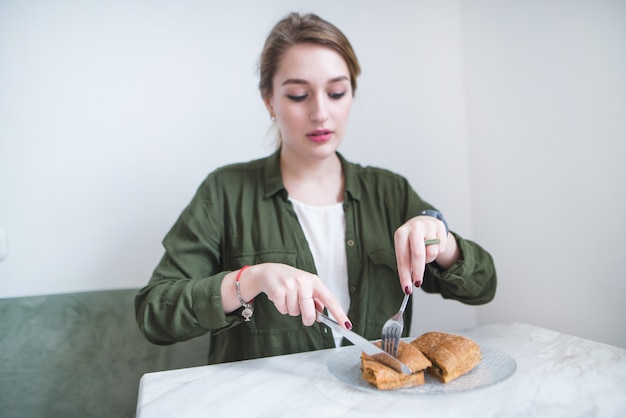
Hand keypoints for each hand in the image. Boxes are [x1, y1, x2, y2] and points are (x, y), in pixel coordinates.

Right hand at [228, 263, 351, 328]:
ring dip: (291, 310)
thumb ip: (316, 300)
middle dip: (307, 319)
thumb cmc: (292, 280)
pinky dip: (282, 308)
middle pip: (309, 313)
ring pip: (294, 313)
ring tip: (288, 298)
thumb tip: (321, 315)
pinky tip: (280, 298)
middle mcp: (304, 283)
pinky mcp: (278, 291)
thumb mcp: (307, 285)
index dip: (339, 314)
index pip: (330, 300)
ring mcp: (290, 286)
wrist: (270, 271)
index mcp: (315, 281)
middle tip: (304, 315)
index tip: (346, 325)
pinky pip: (283, 310)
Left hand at [394, 215, 458, 291]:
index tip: (407, 289)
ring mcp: (428, 226)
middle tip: (418, 283)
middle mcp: (414, 227)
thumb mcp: (404, 248)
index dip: (405, 275)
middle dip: (418, 272)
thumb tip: (408, 284)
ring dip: (428, 260)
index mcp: (401, 233)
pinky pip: (441, 248)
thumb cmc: (411, 240)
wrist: (422, 222)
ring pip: (432, 252)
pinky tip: (433, 245)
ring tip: (425, 254)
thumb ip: (407, 263)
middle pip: (418, 254)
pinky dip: (437, 251)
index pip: (402, 258)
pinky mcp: (440, 226)